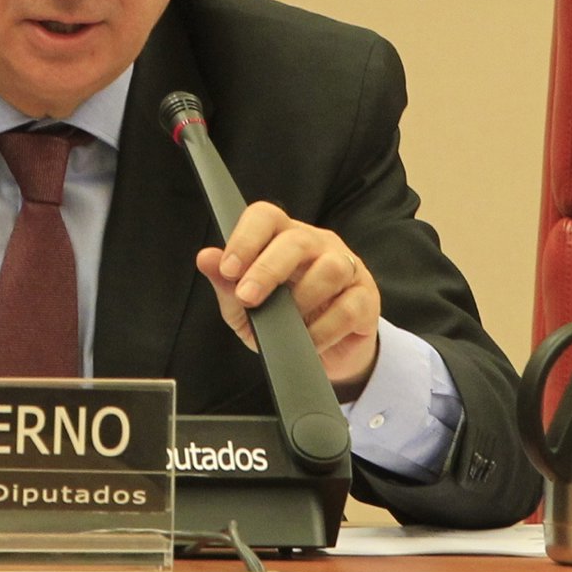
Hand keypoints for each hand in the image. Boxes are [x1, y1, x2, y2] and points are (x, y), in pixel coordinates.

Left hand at [195, 201, 379, 400]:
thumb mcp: (245, 306)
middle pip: (295, 240)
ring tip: (285, 324)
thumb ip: (225, 283)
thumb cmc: (282, 320)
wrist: (325, 354)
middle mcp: (316, 244)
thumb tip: (205, 258)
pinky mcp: (366, 297)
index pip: (265, 217)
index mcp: (282, 236)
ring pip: (330, 268)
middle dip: (267, 269)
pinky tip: (308, 340)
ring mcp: (346, 267)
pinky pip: (347, 307)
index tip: (227, 269)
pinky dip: (323, 329)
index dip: (245, 238)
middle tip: (248, 297)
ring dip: (301, 299)